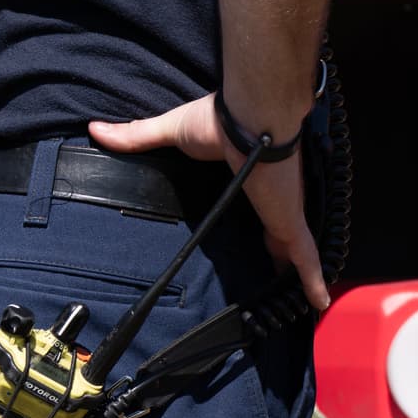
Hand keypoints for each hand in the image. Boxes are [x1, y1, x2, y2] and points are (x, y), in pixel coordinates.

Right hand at [88, 94, 329, 310]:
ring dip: (302, 275)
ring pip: (297, 252)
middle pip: (279, 236)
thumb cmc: (218, 120)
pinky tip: (321, 303)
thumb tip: (96, 129)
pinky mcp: (290, 221)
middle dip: (282, 256)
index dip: (262, 222)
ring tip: (305, 302)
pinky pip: (306, 257)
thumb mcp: (170, 132)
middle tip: (281, 279)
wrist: (252, 115)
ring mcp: (284, 212)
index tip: (260, 240)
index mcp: (252, 179)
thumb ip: (137, 136)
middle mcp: (272, 200)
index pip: (258, 207)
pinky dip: (314, 280)